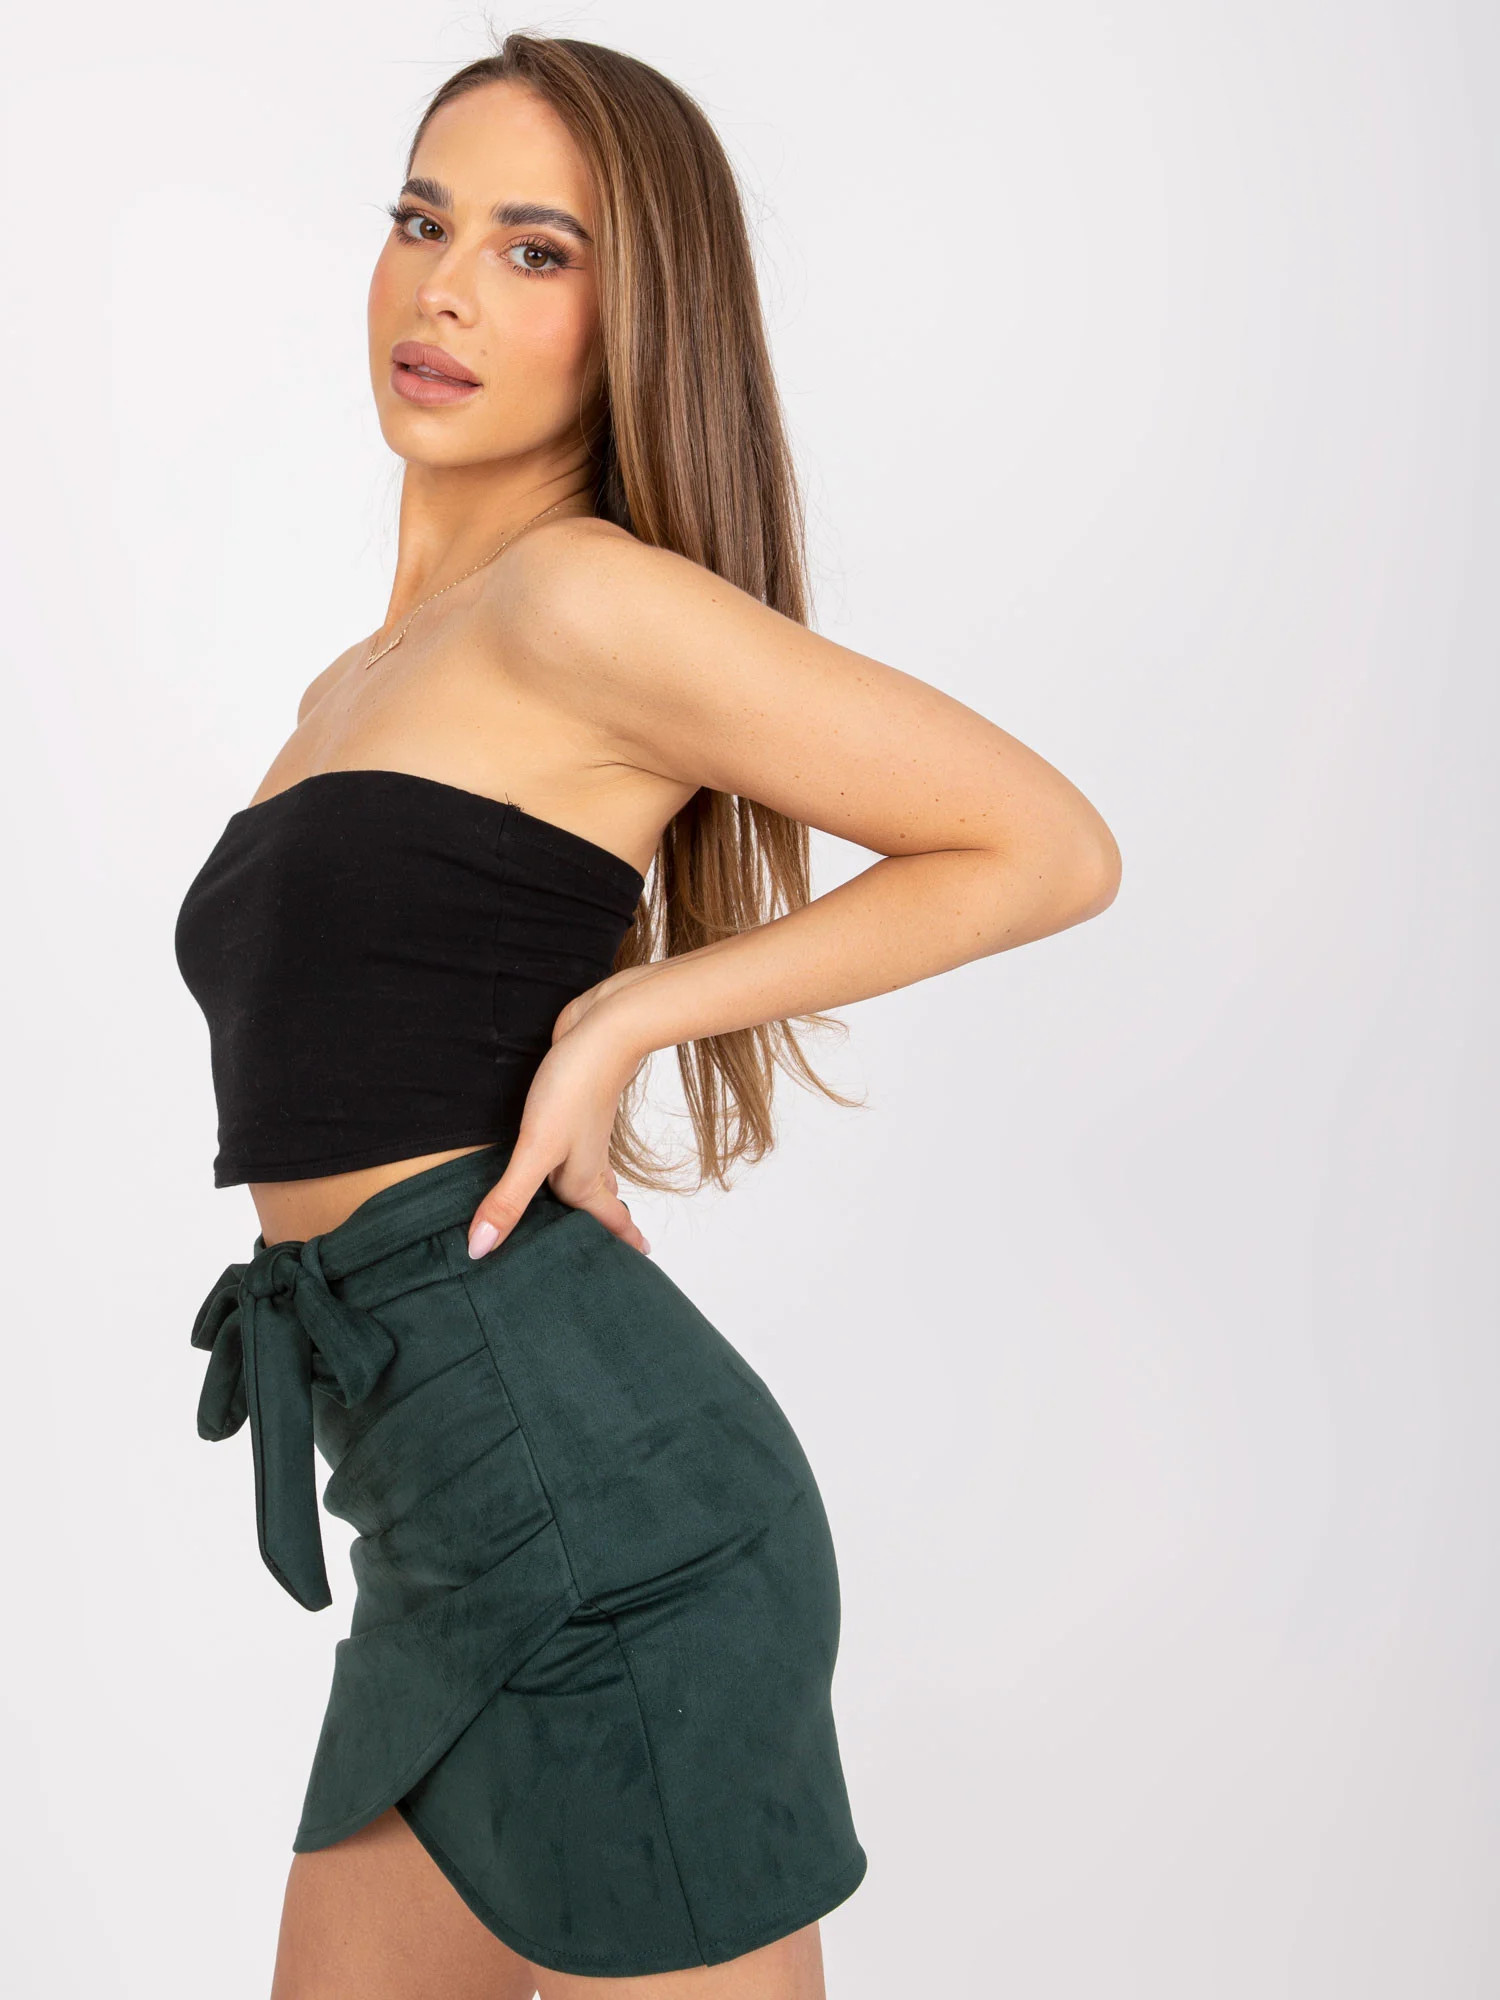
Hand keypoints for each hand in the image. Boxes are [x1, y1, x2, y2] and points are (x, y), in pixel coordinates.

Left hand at [466, 978, 651, 1260]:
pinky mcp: (570, 1108)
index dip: (621, 1243)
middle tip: (610, 1250)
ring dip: (588, 1194)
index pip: (605, 1222)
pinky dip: (571, 1162)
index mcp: (582, 1179)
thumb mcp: (536, 1149)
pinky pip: (572, 1146)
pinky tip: (560, 1155)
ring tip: (584, 1212)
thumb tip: (481, 1249)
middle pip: (597, 1203)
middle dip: (603, 1227)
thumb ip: (509, 1199)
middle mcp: (586, 1160)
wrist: (604, 1029)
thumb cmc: (575, 1088)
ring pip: (588, 1174)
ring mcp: (581, 1133)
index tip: (641, 1260)